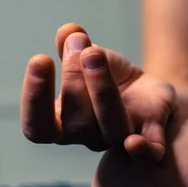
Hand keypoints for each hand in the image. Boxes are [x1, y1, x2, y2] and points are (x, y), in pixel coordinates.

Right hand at [21, 23, 175, 163]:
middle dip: (74, 79)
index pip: (38, 128)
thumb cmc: (108, 76)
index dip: (35, 99)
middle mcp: (89, 137)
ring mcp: (120, 139)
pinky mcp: (152, 138)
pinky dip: (141, 152)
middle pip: (76, 124)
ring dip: (102, 90)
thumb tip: (69, 31)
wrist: (146, 88)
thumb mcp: (89, 55)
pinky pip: (149, 155)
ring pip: (110, 129)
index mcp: (62, 124)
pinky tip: (133, 142)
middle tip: (78, 44)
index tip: (40, 59)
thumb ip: (73, 45)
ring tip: (95, 53)